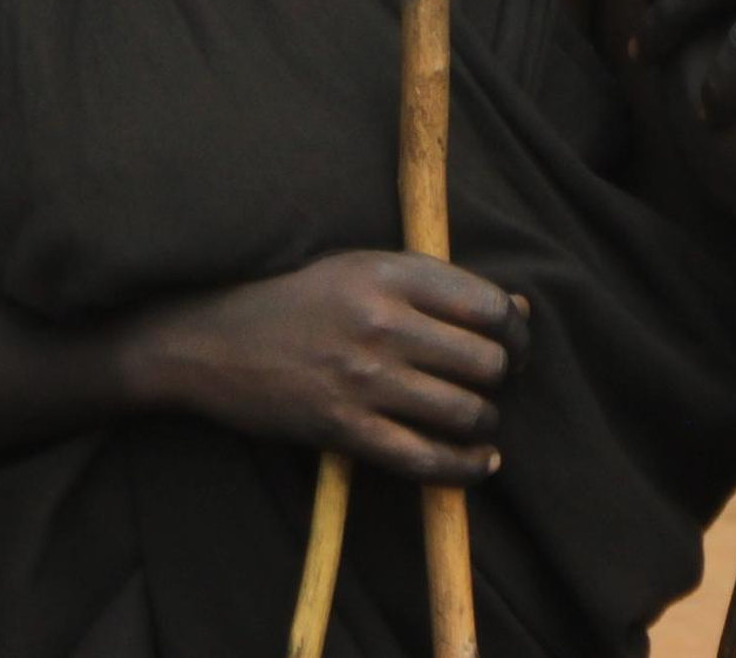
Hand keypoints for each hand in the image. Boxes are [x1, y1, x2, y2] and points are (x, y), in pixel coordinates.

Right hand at [116, 251, 527, 485]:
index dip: (516, 330)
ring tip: (482, 420)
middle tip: (498, 385)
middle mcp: (382, 322)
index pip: (486, 304)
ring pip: (464, 412)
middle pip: (485, 360)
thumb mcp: (364, 268)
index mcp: (388, 272)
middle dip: (505, 379)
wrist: (217, 340)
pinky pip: (425, 459)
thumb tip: (517, 308)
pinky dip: (464, 468)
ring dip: (486, 422)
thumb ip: (437, 284)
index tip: (514, 343)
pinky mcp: (345, 428)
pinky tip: (478, 463)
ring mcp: (363, 379)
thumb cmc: (301, 299)